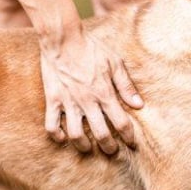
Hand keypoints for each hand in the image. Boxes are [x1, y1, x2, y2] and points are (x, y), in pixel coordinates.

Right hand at [40, 24, 142, 154]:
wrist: (62, 38)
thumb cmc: (91, 48)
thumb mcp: (115, 62)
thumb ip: (126, 86)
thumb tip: (139, 105)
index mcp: (105, 93)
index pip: (121, 123)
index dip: (128, 136)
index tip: (131, 143)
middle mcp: (87, 101)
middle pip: (101, 134)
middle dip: (109, 147)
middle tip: (112, 151)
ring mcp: (68, 102)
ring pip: (76, 135)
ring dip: (84, 146)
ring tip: (89, 148)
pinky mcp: (52, 100)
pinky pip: (51, 125)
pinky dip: (57, 135)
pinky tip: (64, 137)